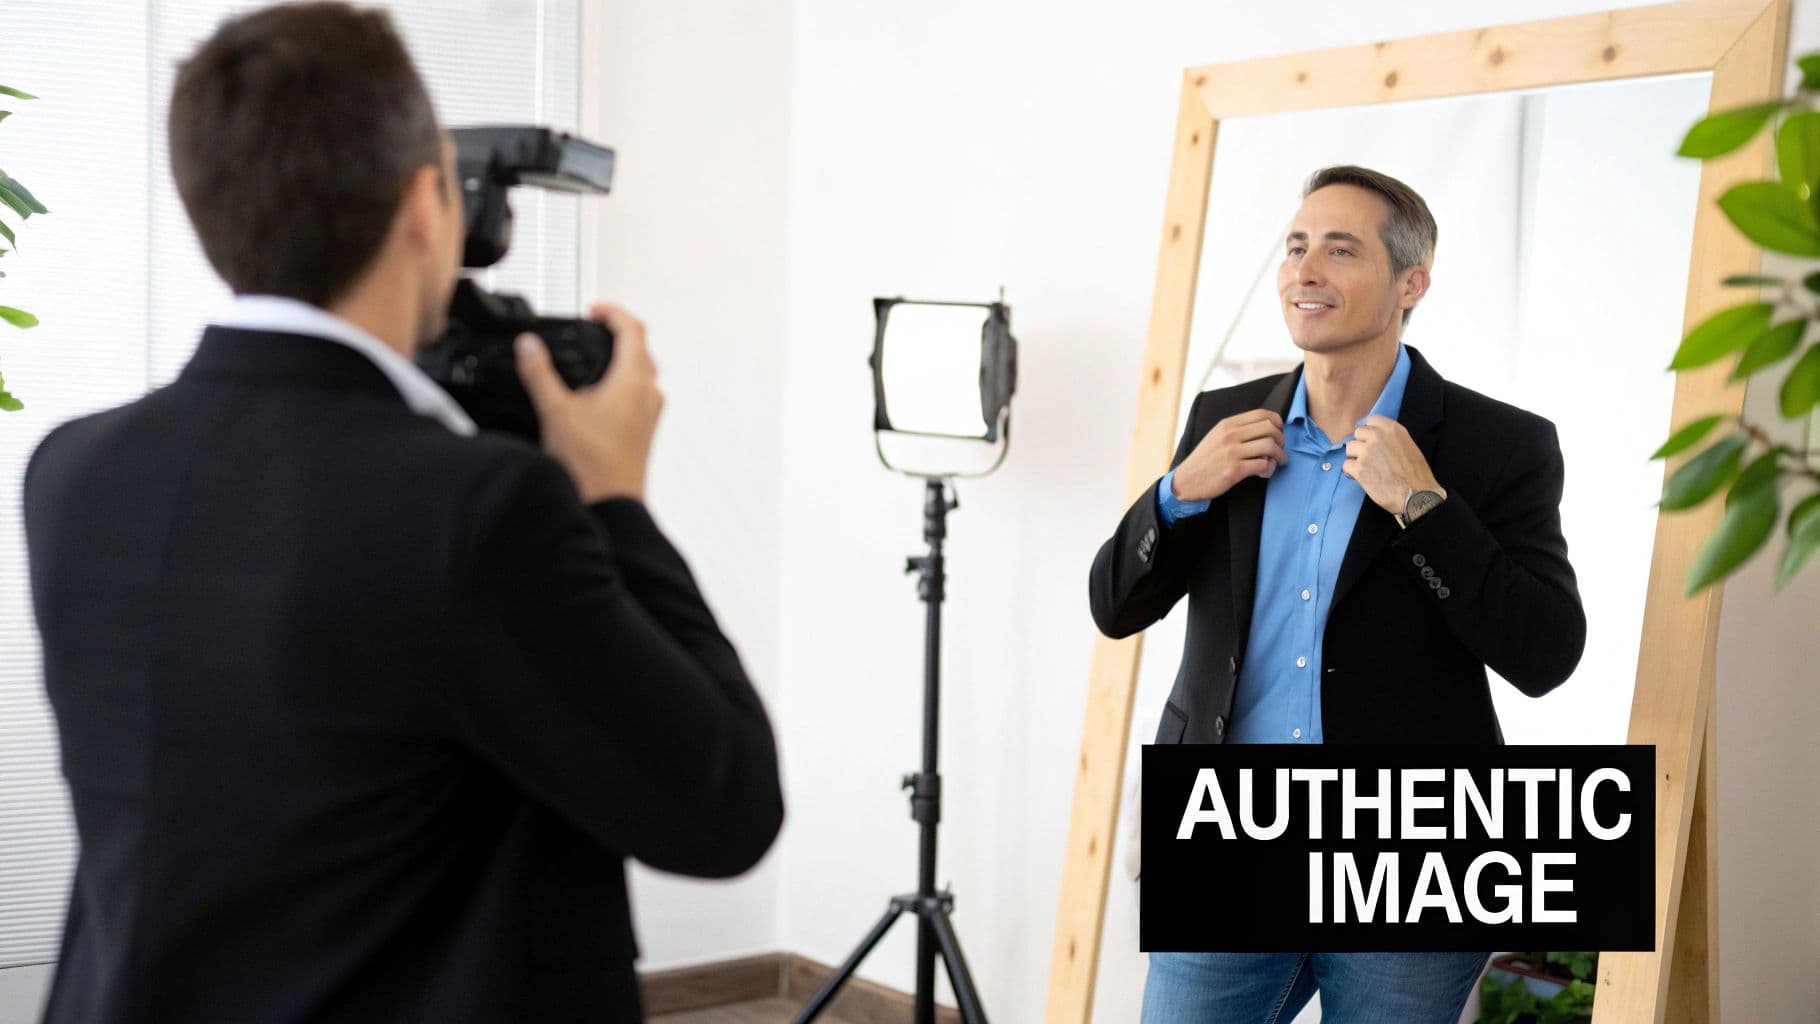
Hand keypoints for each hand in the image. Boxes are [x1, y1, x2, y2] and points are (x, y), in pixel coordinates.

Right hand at [514, 302, 662, 502]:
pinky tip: (598, 396)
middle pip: (641, 350)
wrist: (610, 507)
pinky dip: (623, 384)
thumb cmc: (590, 465)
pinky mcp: (644, 432)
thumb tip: (529, 345)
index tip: (594, 309)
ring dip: (623, 360)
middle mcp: (649, 395)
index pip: (634, 329)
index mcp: (633, 381)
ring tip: (595, 358)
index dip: (614, 312)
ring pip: (643, 374)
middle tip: (595, 328)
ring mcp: (650, 415)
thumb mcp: (555, 411)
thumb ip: (539, 373)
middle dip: (619, 334)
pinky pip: (640, 396)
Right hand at [1170, 409, 1286, 501]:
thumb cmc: (1205, 460)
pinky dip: (1269, 469)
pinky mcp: (1234, 470)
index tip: (1279, 431)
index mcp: (1227, 424)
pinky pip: (1263, 465)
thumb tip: (1263, 428)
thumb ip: (1236, 430)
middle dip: (1281, 440)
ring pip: (1269, 446)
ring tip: (1278, 461)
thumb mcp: (1216, 436)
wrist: (1187, 480)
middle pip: (1269, 429)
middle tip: (1280, 449)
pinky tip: (1265, 472)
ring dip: (1279, 455)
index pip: (1261, 414)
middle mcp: (1230, 435)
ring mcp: (1232, 452)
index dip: (1277, 422)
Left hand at [1342, 414, 1442, 515]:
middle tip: (1369, 458)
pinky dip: (1351, 473)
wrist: (1416, 494)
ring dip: (1355, 458)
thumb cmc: (1416, 474)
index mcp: (1392, 429)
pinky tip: (1361, 478)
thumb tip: (1376, 439)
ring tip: (1366, 469)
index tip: (1370, 440)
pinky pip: (1346, 465)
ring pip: (1350, 448)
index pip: (1371, 420)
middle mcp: (1378, 436)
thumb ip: (1391, 438)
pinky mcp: (1359, 468)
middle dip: (1361, 445)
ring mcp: (1367, 451)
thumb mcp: (1408, 446)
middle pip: (1358, 433)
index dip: (1369, 431)